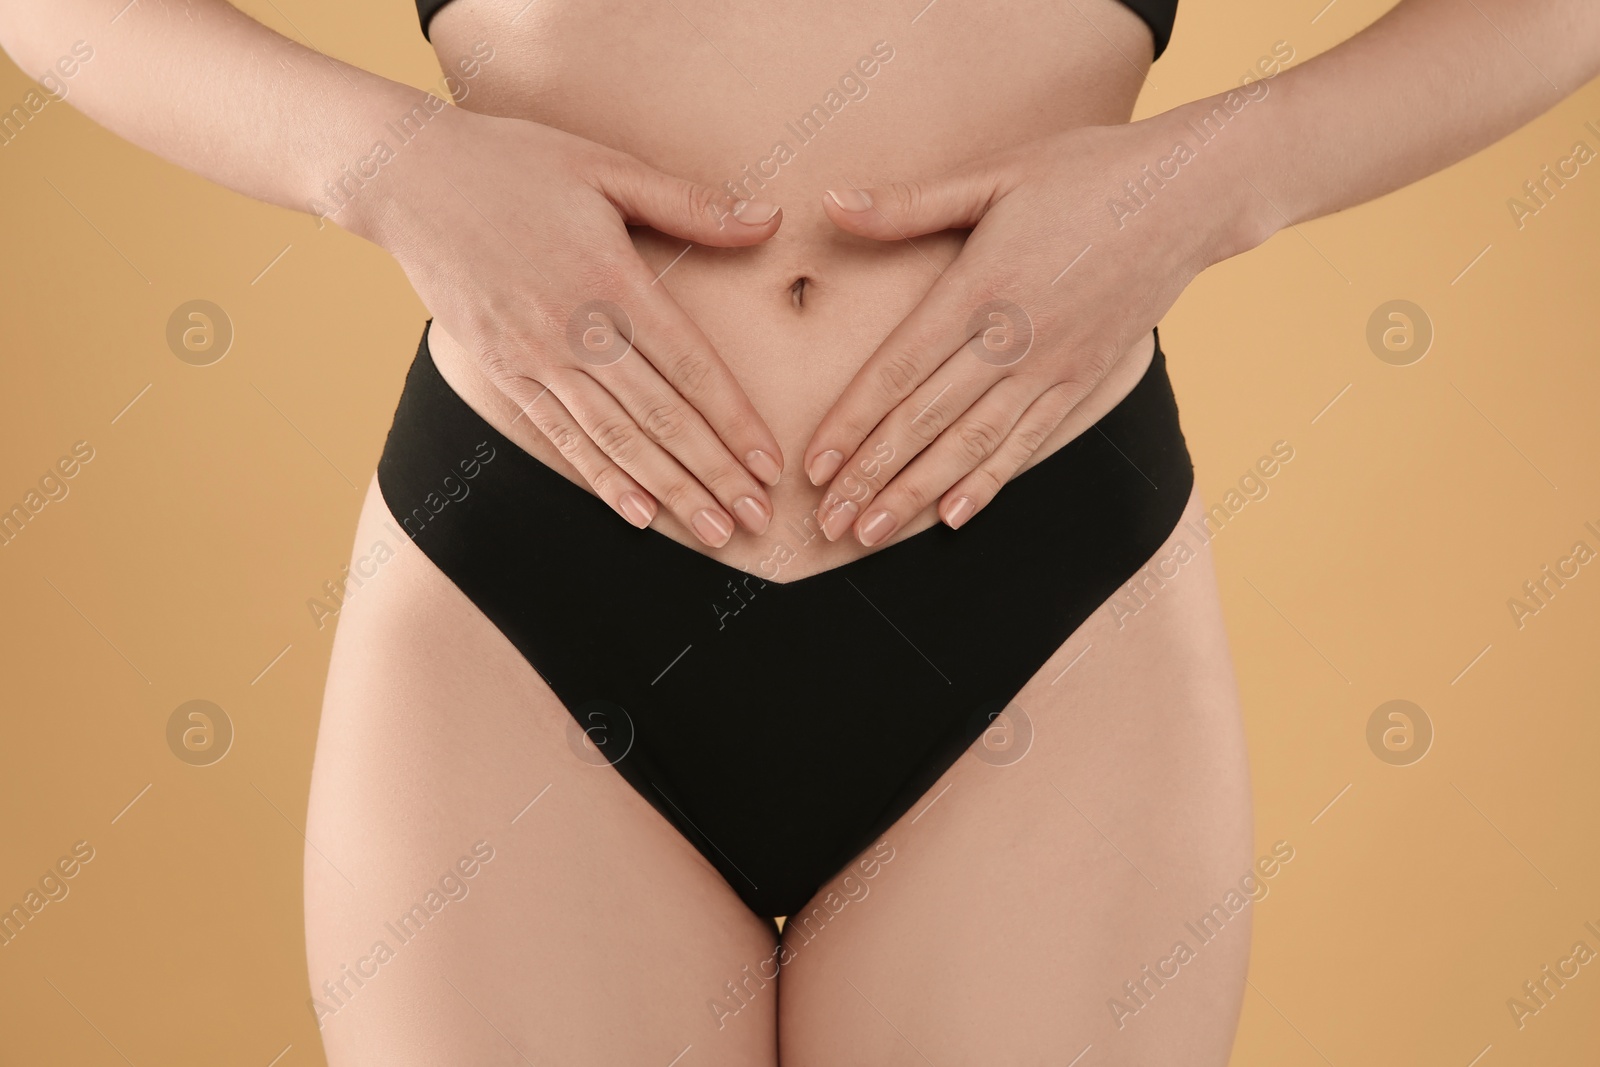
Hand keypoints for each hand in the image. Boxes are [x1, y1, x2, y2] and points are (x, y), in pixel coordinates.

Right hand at [349, 103, 785, 546]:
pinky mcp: (502, 371)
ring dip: (670, 491)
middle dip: (715, 475)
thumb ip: (691, 204)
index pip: (691, 367)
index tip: (769, 465)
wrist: (406, 177)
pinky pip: (561, 436)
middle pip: (661, 417)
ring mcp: (534, 357)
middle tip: (759, 520)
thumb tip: (770, 221)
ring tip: (715, 531)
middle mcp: (576, 329)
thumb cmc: (515, 164)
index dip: (735, 422)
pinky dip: (603, 478)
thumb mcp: (607, 168)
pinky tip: (639, 514)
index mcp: (613, 279)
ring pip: (616, 439)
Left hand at [803, 113, 1268, 544]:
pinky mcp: (1084, 380)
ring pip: (972, 444)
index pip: (899, 370)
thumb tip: (833, 204)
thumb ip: (910, 203)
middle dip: (871, 476)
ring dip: (916, 494)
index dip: (852, 423)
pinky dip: (988, 482)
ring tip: (870, 534)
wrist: (1192, 195)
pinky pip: (1028, 442)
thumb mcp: (996, 174)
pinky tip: (952, 517)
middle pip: (926, 420)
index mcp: (980, 287)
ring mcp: (1052, 367)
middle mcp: (1013, 339)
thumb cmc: (1086, 173)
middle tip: (828, 523)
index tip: (813, 465)